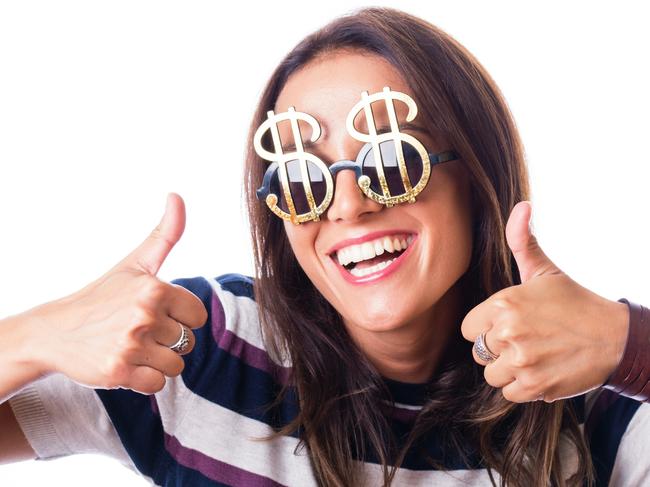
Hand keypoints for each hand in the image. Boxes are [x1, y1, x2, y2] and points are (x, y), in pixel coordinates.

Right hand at [28, 193, 207, 394]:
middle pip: (188, 341)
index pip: (198, 315)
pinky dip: (145, 379)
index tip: (156, 312)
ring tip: (132, 347)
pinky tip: (125, 364)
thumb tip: (176, 195)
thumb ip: (165, 234)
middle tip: (137, 331)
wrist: (54, 332)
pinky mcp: (119, 373)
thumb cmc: (102, 296)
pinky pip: (158, 384)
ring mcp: (131, 346)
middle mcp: (144, 316)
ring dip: (157, 361)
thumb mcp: (134, 263)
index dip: (180, 317)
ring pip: (176, 365)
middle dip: (168, 340)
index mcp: (154, 289)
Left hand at [461, 201, 628, 402]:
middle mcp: (508, 332)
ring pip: (491, 374)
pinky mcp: (534, 386)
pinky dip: (522, 386)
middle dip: (497, 349)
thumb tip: (521, 206)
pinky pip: (508, 392)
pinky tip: (540, 370)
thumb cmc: (574, 302)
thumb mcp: (544, 270)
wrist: (615, 337)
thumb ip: (522, 241)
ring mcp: (521, 361)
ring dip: (508, 369)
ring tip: (532, 356)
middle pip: (479, 352)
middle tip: (524, 341)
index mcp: (503, 304)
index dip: (484, 329)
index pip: (468, 329)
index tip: (505, 326)